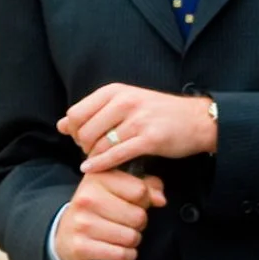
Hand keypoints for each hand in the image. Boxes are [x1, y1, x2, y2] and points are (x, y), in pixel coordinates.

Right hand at [52, 166, 163, 259]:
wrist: (65, 234)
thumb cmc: (98, 209)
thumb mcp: (118, 189)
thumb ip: (145, 186)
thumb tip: (160, 199)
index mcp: (98, 177)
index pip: (140, 191)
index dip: (144, 201)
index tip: (133, 204)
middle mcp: (87, 198)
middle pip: (138, 216)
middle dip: (139, 223)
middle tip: (126, 223)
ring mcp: (82, 223)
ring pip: (131, 237)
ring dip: (132, 240)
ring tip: (119, 235)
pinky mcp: (81, 246)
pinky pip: (121, 254)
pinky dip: (125, 255)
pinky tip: (116, 249)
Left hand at [58, 83, 218, 172]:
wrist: (197, 120)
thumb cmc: (159, 113)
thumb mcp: (125, 103)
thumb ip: (93, 112)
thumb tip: (61, 125)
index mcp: (116, 91)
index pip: (76, 113)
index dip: (73, 130)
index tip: (81, 138)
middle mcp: (125, 102)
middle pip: (84, 131)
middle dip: (83, 146)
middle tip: (92, 151)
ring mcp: (138, 120)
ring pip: (98, 145)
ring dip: (94, 157)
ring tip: (99, 159)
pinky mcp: (149, 140)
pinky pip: (115, 155)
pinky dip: (100, 165)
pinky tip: (92, 169)